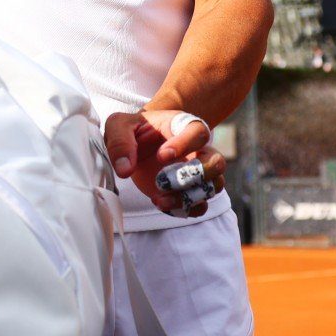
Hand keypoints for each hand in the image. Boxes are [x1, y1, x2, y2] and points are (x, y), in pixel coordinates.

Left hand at [103, 109, 225, 216]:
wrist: (137, 145)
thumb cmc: (133, 130)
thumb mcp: (119, 126)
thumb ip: (120, 141)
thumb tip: (124, 169)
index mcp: (183, 126)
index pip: (199, 132)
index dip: (185, 144)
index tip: (162, 156)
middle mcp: (198, 150)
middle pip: (217, 163)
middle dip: (193, 175)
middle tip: (162, 180)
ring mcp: (197, 173)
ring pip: (213, 187)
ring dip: (188, 197)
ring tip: (159, 198)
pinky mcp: (189, 192)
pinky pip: (200, 206)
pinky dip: (184, 209)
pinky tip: (161, 203)